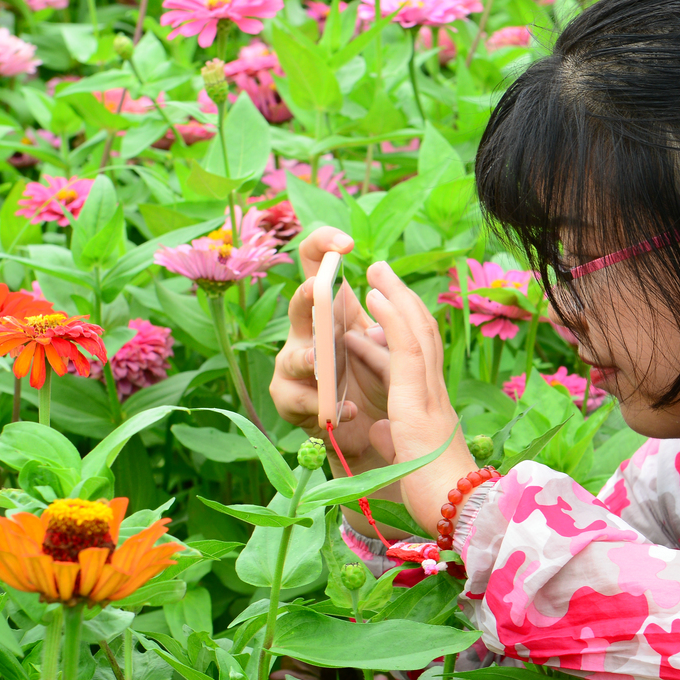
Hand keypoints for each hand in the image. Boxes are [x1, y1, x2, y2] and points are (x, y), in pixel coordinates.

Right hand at [269, 228, 391, 470]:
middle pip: (300, 300)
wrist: (368, 435)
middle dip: (309, 293)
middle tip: (319, 288)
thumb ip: (387, 323)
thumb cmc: (373, 384)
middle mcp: (310, 332)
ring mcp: (296, 366)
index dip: (324, 244)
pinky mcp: (291, 400)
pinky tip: (349, 411)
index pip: (318, 263)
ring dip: (309, 358)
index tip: (347, 244)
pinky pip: (303, 400)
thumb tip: (388, 299)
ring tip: (320, 362)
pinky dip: (328, 405)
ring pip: (294, 355)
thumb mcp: (387, 348)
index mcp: (334, 310)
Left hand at [363, 259, 476, 534]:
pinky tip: (376, 297)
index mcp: (430, 411)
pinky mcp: (419, 404)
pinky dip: (392, 318)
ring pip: (418, 333)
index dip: (402, 329)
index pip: (419, 360)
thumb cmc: (437, 502)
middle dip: (402, 300)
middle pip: (423, 334)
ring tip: (375, 269)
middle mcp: (435, 396)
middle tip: (382, 272)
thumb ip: (398, 441)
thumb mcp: (408, 464)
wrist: (459, 519)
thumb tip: (384, 430)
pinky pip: (407, 350)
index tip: (383, 307)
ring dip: (396, 296)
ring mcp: (430, 397)